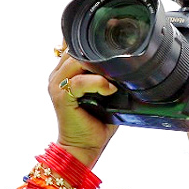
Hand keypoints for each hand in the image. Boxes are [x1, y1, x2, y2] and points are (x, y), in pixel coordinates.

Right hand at [49, 46, 118, 166]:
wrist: (82, 147)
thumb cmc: (95, 122)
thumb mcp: (104, 94)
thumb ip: (108, 76)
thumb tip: (130, 64)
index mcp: (65, 72)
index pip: (74, 45)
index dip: (91, 41)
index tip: (113, 43)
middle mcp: (58, 76)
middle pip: (76, 49)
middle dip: (98, 53)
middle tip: (118, 60)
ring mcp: (57, 85)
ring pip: (76, 61)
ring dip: (99, 68)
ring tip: (114, 78)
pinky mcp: (62, 97)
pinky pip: (79, 82)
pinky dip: (97, 84)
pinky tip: (109, 90)